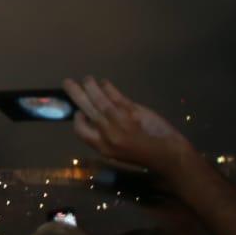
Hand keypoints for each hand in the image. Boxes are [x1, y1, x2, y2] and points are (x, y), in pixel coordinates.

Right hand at [63, 77, 196, 176]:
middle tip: (67, 83)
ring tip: (87, 79)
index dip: (76, 118)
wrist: (168, 155)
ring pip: (99, 100)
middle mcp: (108, 134)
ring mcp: (119, 121)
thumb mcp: (118, 152)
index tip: (78, 111)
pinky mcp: (132, 112)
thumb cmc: (143, 154)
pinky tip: (104, 82)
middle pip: (86, 109)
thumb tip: (92, 117)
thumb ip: (104, 135)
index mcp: (102, 147)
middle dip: (76, 94)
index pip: (80, 130)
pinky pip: (116, 96)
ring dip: (90, 86)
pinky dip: (108, 87)